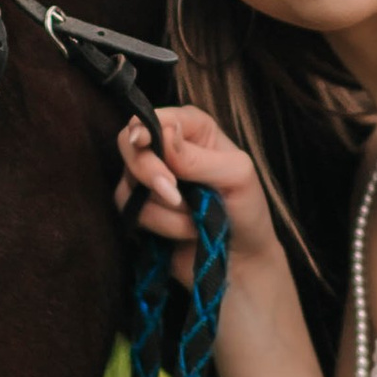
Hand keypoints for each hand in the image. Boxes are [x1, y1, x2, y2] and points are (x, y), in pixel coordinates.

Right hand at [114, 102, 281, 288]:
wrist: (241, 259)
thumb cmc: (247, 210)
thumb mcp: (237, 176)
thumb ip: (199, 157)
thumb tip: (164, 135)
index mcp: (193, 129)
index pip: (157, 117)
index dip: (145, 128)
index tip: (143, 142)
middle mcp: (167, 149)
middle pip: (130, 143)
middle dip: (148, 170)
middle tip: (174, 193)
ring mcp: (150, 180)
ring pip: (130, 183)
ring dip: (167, 208)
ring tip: (196, 219)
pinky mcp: (141, 210)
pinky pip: (132, 212)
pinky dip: (162, 225)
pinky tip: (187, 232)